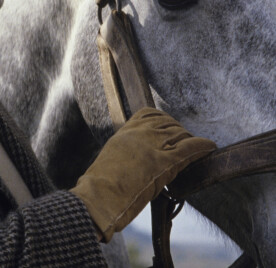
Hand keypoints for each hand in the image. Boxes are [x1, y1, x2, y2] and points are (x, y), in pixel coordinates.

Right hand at [70, 107, 215, 241]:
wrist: (99, 196)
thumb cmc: (101, 183)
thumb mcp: (112, 155)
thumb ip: (126, 148)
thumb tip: (136, 155)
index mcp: (126, 131)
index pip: (150, 114)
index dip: (164, 120)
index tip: (170, 127)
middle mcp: (140, 134)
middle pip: (168, 124)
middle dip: (179, 131)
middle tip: (185, 141)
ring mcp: (153, 146)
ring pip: (180, 135)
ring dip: (190, 140)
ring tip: (197, 148)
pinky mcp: (164, 163)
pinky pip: (189, 149)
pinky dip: (202, 146)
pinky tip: (210, 146)